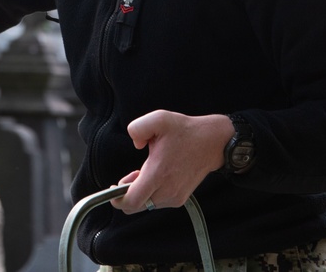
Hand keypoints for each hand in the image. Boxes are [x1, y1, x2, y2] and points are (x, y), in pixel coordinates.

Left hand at [109, 110, 232, 213]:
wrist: (212, 142)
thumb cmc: (185, 131)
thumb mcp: (158, 119)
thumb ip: (137, 128)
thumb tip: (135, 144)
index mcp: (158, 174)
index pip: (132, 201)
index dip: (117, 199)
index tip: (113, 187)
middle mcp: (166, 190)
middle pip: (135, 207)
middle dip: (126, 194)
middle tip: (129, 176)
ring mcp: (175, 197)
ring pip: (146, 205)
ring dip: (139, 192)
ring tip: (144, 172)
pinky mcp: (180, 198)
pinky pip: (157, 202)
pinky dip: (150, 193)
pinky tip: (154, 176)